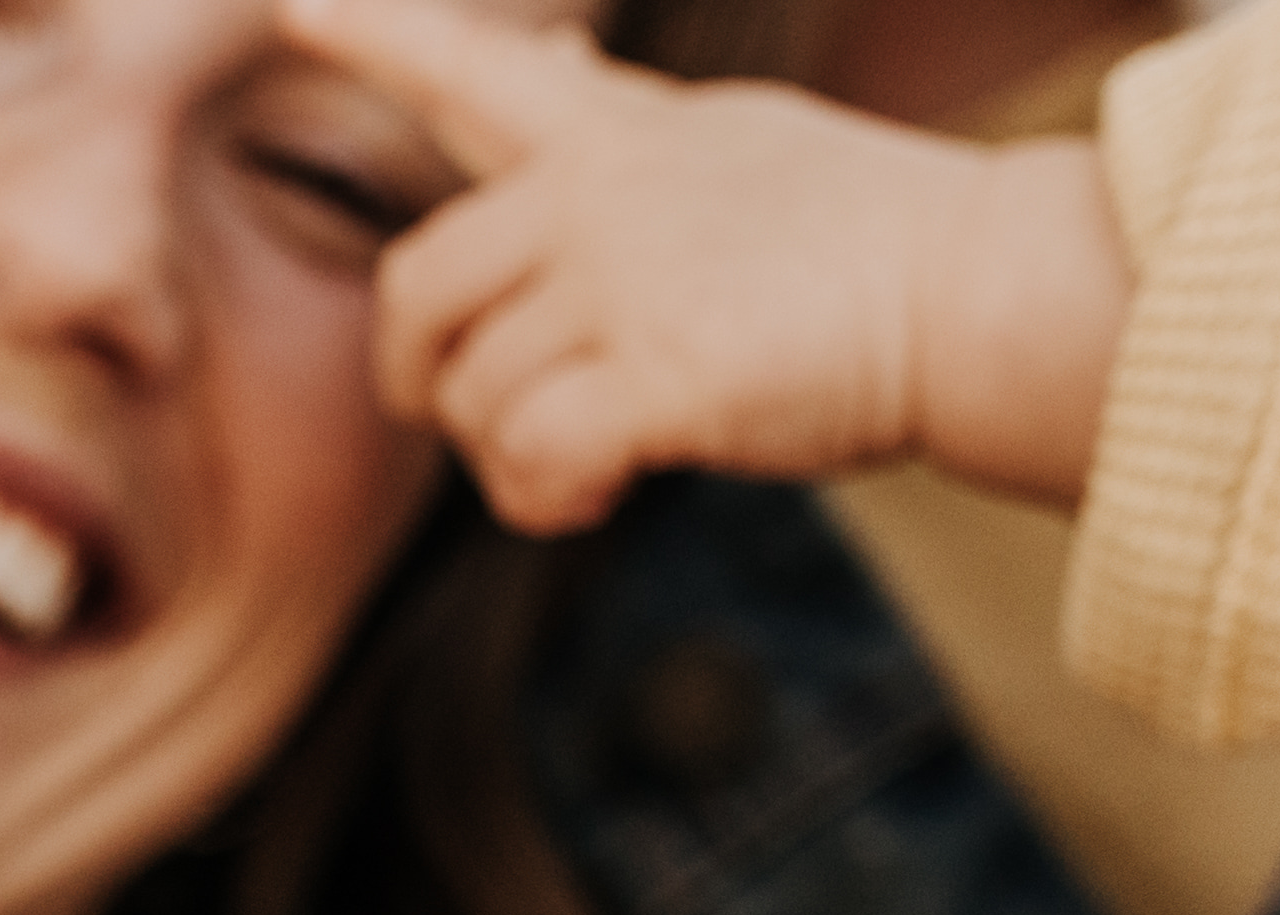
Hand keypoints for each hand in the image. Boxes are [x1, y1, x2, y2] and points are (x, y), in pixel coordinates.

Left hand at [282, 0, 1132, 529]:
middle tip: (472, 421)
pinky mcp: (657, 372)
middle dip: (421, 378)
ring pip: (473, 396)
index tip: (296, 8)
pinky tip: (600, 497)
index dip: (380, 40)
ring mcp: (626, 278)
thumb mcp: (736, 144)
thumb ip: (625, 126)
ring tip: (584, 468)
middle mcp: (602, 193)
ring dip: (509, 459)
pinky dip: (547, 501)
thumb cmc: (875, 239)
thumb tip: (561, 73)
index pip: (475, 72)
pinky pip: (531, 459)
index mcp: (620, 137)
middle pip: (417, 290)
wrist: (983, 289)